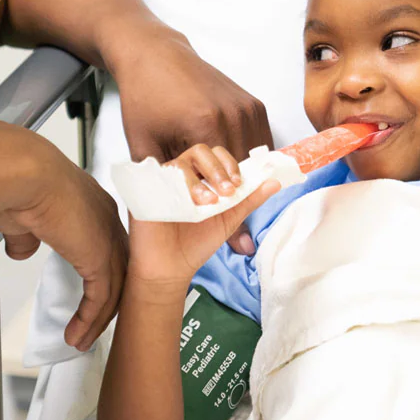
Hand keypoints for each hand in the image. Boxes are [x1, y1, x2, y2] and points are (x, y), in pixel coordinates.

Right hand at [0, 133, 126, 351]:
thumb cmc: (16, 182)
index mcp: (91, 204)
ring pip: (114, 287)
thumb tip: (22, 251)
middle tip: (91, 324)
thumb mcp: (22, 216)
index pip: (105, 245)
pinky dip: (90, 319)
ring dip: (97, 318)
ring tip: (81, 340)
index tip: (88, 295)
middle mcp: (106, 218)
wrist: (20, 174)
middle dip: (106, 300)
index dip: (99, 272)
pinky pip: (102, 297)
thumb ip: (27, 236)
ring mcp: (107, 237)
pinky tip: (77, 334)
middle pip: (118, 267)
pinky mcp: (100, 256)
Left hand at [107, 26, 271, 255]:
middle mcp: (231, 115)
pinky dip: (253, 161)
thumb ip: (159, 179)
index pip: (221, 181)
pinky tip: (240, 175)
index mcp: (202, 126)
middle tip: (237, 232)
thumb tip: (172, 215)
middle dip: (238, 204)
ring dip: (248, 182)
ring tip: (238, 207)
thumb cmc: (144, 100)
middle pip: (243, 174)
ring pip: (256, 160)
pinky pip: (261, 141)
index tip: (230, 239)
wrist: (155, 55)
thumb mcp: (142, 144)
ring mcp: (246, 107)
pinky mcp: (253, 103)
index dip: (225, 212)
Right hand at [126, 144, 280, 285]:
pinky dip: (172, 186)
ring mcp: (162, 182)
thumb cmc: (196, 243)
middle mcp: (182, 175)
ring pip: (179, 163)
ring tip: (207, 203)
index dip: (229, 164)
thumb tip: (275, 182)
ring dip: (197, 181)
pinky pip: (156, 176)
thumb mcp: (229, 221)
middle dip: (216, 169)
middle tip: (227, 191)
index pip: (217, 155)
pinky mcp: (143, 192)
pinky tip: (182, 204)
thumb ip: (249, 200)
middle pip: (199, 152)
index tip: (237, 184)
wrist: (170, 268)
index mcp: (202, 178)